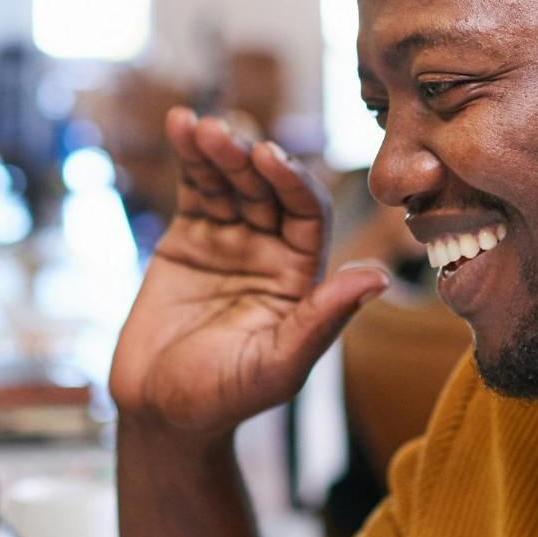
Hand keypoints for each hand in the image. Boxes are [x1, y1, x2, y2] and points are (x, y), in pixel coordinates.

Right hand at [110, 109, 389, 435]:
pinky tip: (180, 124)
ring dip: (216, 150)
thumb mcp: (277, 366)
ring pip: (230, 182)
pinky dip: (189, 156)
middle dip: (246, 159)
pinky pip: (194, 188)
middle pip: (266, 188)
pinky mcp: (189, 238)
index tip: (268, 158)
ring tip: (197, 126)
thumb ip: (322, 321)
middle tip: (224, 135)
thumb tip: (378, 277)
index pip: (306, 214)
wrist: (159, 412)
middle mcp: (271, 251)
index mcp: (301, 277)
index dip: (291, 182)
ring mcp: (230, 240)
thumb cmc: (222, 400)